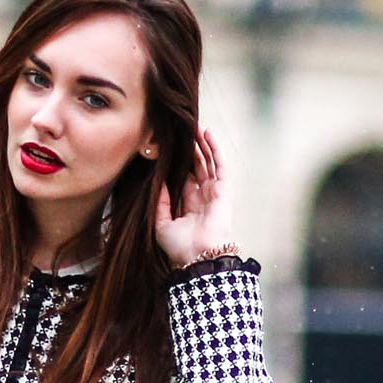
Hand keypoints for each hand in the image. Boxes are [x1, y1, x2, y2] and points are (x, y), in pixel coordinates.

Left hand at [153, 128, 234, 267]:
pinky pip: (219, 164)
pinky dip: (214, 148)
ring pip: (208, 162)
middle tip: (182, 131)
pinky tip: (207, 133)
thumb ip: (160, 204)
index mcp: (190, 206)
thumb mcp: (162, 225)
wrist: (198, 255)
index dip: (179, 163)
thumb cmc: (181, 247)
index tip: (170, 148)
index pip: (185, 179)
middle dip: (191, 149)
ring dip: (203, 144)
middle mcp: (203, 198)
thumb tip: (159, 183)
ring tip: (195, 126)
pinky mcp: (223, 189)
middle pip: (197, 167)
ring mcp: (214, 192)